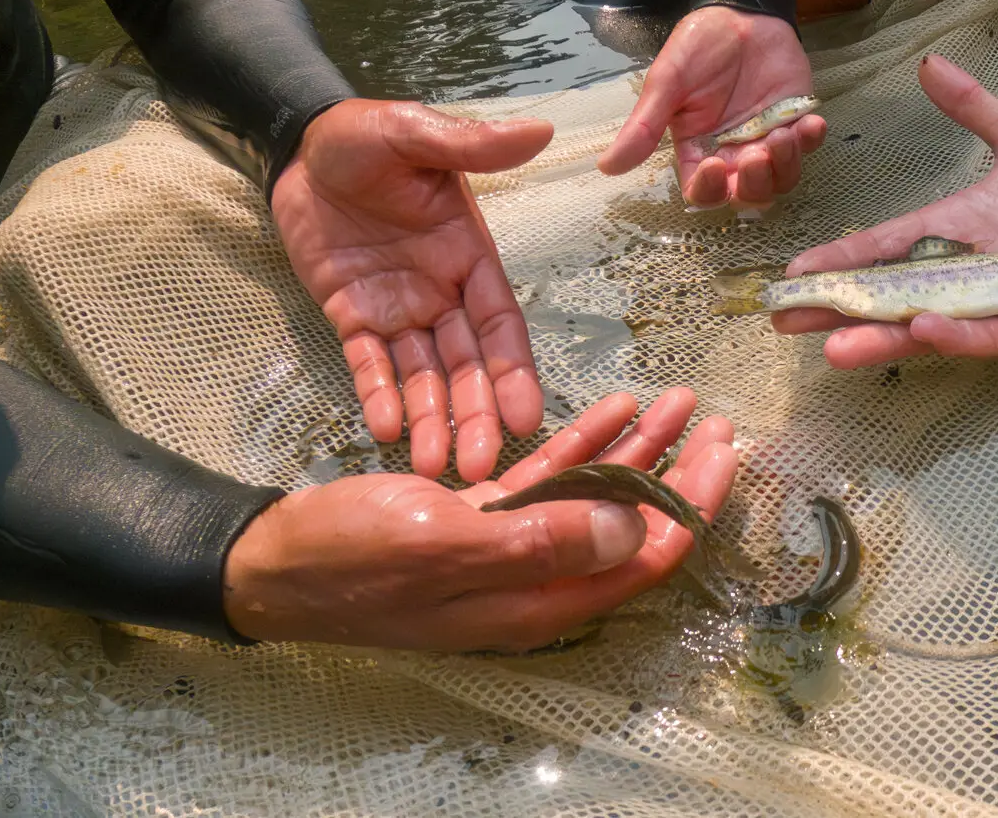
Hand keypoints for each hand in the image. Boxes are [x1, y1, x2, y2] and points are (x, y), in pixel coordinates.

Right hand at [224, 389, 739, 651]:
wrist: (273, 563)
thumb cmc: (352, 559)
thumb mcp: (447, 544)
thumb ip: (541, 539)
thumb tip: (630, 528)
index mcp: (537, 598)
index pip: (641, 557)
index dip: (689, 506)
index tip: (724, 454)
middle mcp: (534, 579)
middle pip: (631, 526)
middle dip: (679, 474)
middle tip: (718, 421)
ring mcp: (508, 549)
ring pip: (596, 497)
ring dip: (638, 449)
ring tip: (680, 400)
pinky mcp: (480, 520)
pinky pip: (550, 482)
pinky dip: (584, 446)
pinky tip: (613, 409)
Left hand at [272, 99, 553, 483]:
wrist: (295, 146)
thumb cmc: (362, 135)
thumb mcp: (415, 133)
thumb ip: (472, 144)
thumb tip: (540, 131)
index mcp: (468, 252)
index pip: (499, 321)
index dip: (513, 371)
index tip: (527, 419)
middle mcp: (441, 289)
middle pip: (465, 363)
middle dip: (473, 414)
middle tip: (478, 470)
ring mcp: (396, 307)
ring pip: (420, 375)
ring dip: (430, 419)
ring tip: (432, 467)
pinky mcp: (351, 316)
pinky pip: (367, 363)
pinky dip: (376, 395)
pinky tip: (384, 430)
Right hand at [596, 4, 828, 208]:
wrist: (740, 11)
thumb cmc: (698, 46)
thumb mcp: (666, 82)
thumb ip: (643, 126)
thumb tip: (605, 167)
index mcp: (698, 149)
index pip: (703, 191)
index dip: (710, 190)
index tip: (714, 166)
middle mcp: (733, 152)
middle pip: (748, 195)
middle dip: (755, 184)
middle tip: (757, 154)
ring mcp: (767, 139)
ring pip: (781, 179)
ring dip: (785, 166)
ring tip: (784, 135)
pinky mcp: (796, 121)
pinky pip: (808, 147)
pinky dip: (811, 142)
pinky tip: (809, 123)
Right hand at [774, 54, 997, 366]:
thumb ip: (974, 107)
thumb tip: (930, 64)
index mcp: (956, 229)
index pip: (887, 248)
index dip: (844, 260)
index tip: (797, 272)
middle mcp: (967, 274)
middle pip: (895, 298)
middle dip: (843, 313)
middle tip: (788, 323)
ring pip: (933, 327)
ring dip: (887, 337)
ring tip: (840, 348)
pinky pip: (993, 336)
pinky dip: (960, 334)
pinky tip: (925, 327)